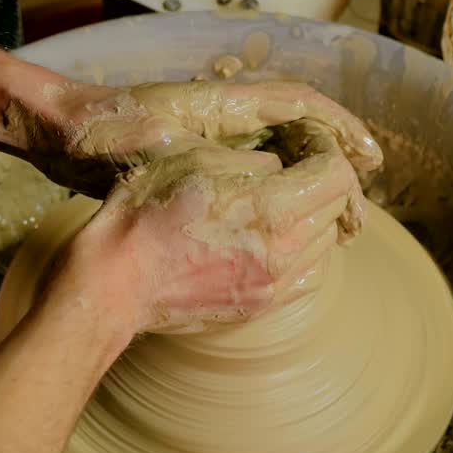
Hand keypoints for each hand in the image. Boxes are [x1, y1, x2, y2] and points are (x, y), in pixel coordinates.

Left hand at [7, 80, 381, 197]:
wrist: (58, 133)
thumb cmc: (100, 134)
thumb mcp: (155, 146)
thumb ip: (205, 154)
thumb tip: (264, 170)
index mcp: (222, 102)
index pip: (300, 104)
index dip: (340, 128)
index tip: (369, 158)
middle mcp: (225, 112)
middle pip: (300, 131)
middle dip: (336, 165)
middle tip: (359, 211)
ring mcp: (213, 132)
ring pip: (283, 152)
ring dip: (313, 182)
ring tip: (338, 223)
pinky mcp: (200, 155)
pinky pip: (258, 168)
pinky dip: (283, 191)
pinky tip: (292, 222)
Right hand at [56, 125, 362, 334]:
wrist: (116, 280)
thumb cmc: (146, 212)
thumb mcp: (195, 160)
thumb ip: (252, 160)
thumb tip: (284, 166)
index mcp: (271, 208)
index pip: (336, 176)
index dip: (326, 152)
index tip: (309, 146)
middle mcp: (283, 251)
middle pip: (335, 210)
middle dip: (322, 184)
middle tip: (297, 169)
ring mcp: (272, 285)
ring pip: (324, 245)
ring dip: (312, 220)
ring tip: (281, 203)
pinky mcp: (259, 306)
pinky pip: (305, 276)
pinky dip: (300, 253)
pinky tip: (270, 239)